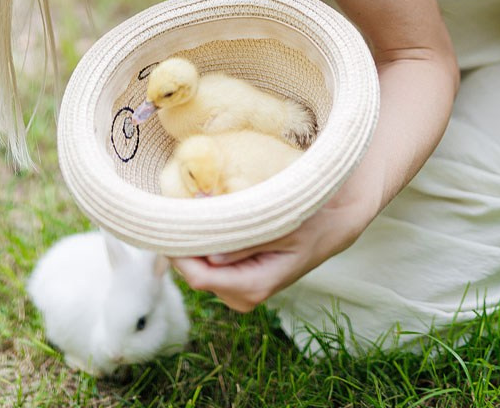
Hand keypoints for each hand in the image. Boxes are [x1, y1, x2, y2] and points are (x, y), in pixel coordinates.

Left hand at [170, 191, 370, 313]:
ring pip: (197, 269)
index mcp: (253, 286)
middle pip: (193, 273)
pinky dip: (202, 242)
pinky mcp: (237, 280)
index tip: (167, 218)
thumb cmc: (310, 220)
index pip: (198, 276)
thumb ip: (245, 243)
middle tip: (176, 203)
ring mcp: (239, 291)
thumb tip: (209, 255)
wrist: (331, 225)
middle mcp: (242, 297)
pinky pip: (207, 264)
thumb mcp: (282, 226)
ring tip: (194, 204)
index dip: (178, 250)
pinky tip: (205, 216)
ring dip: (192, 239)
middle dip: (183, 241)